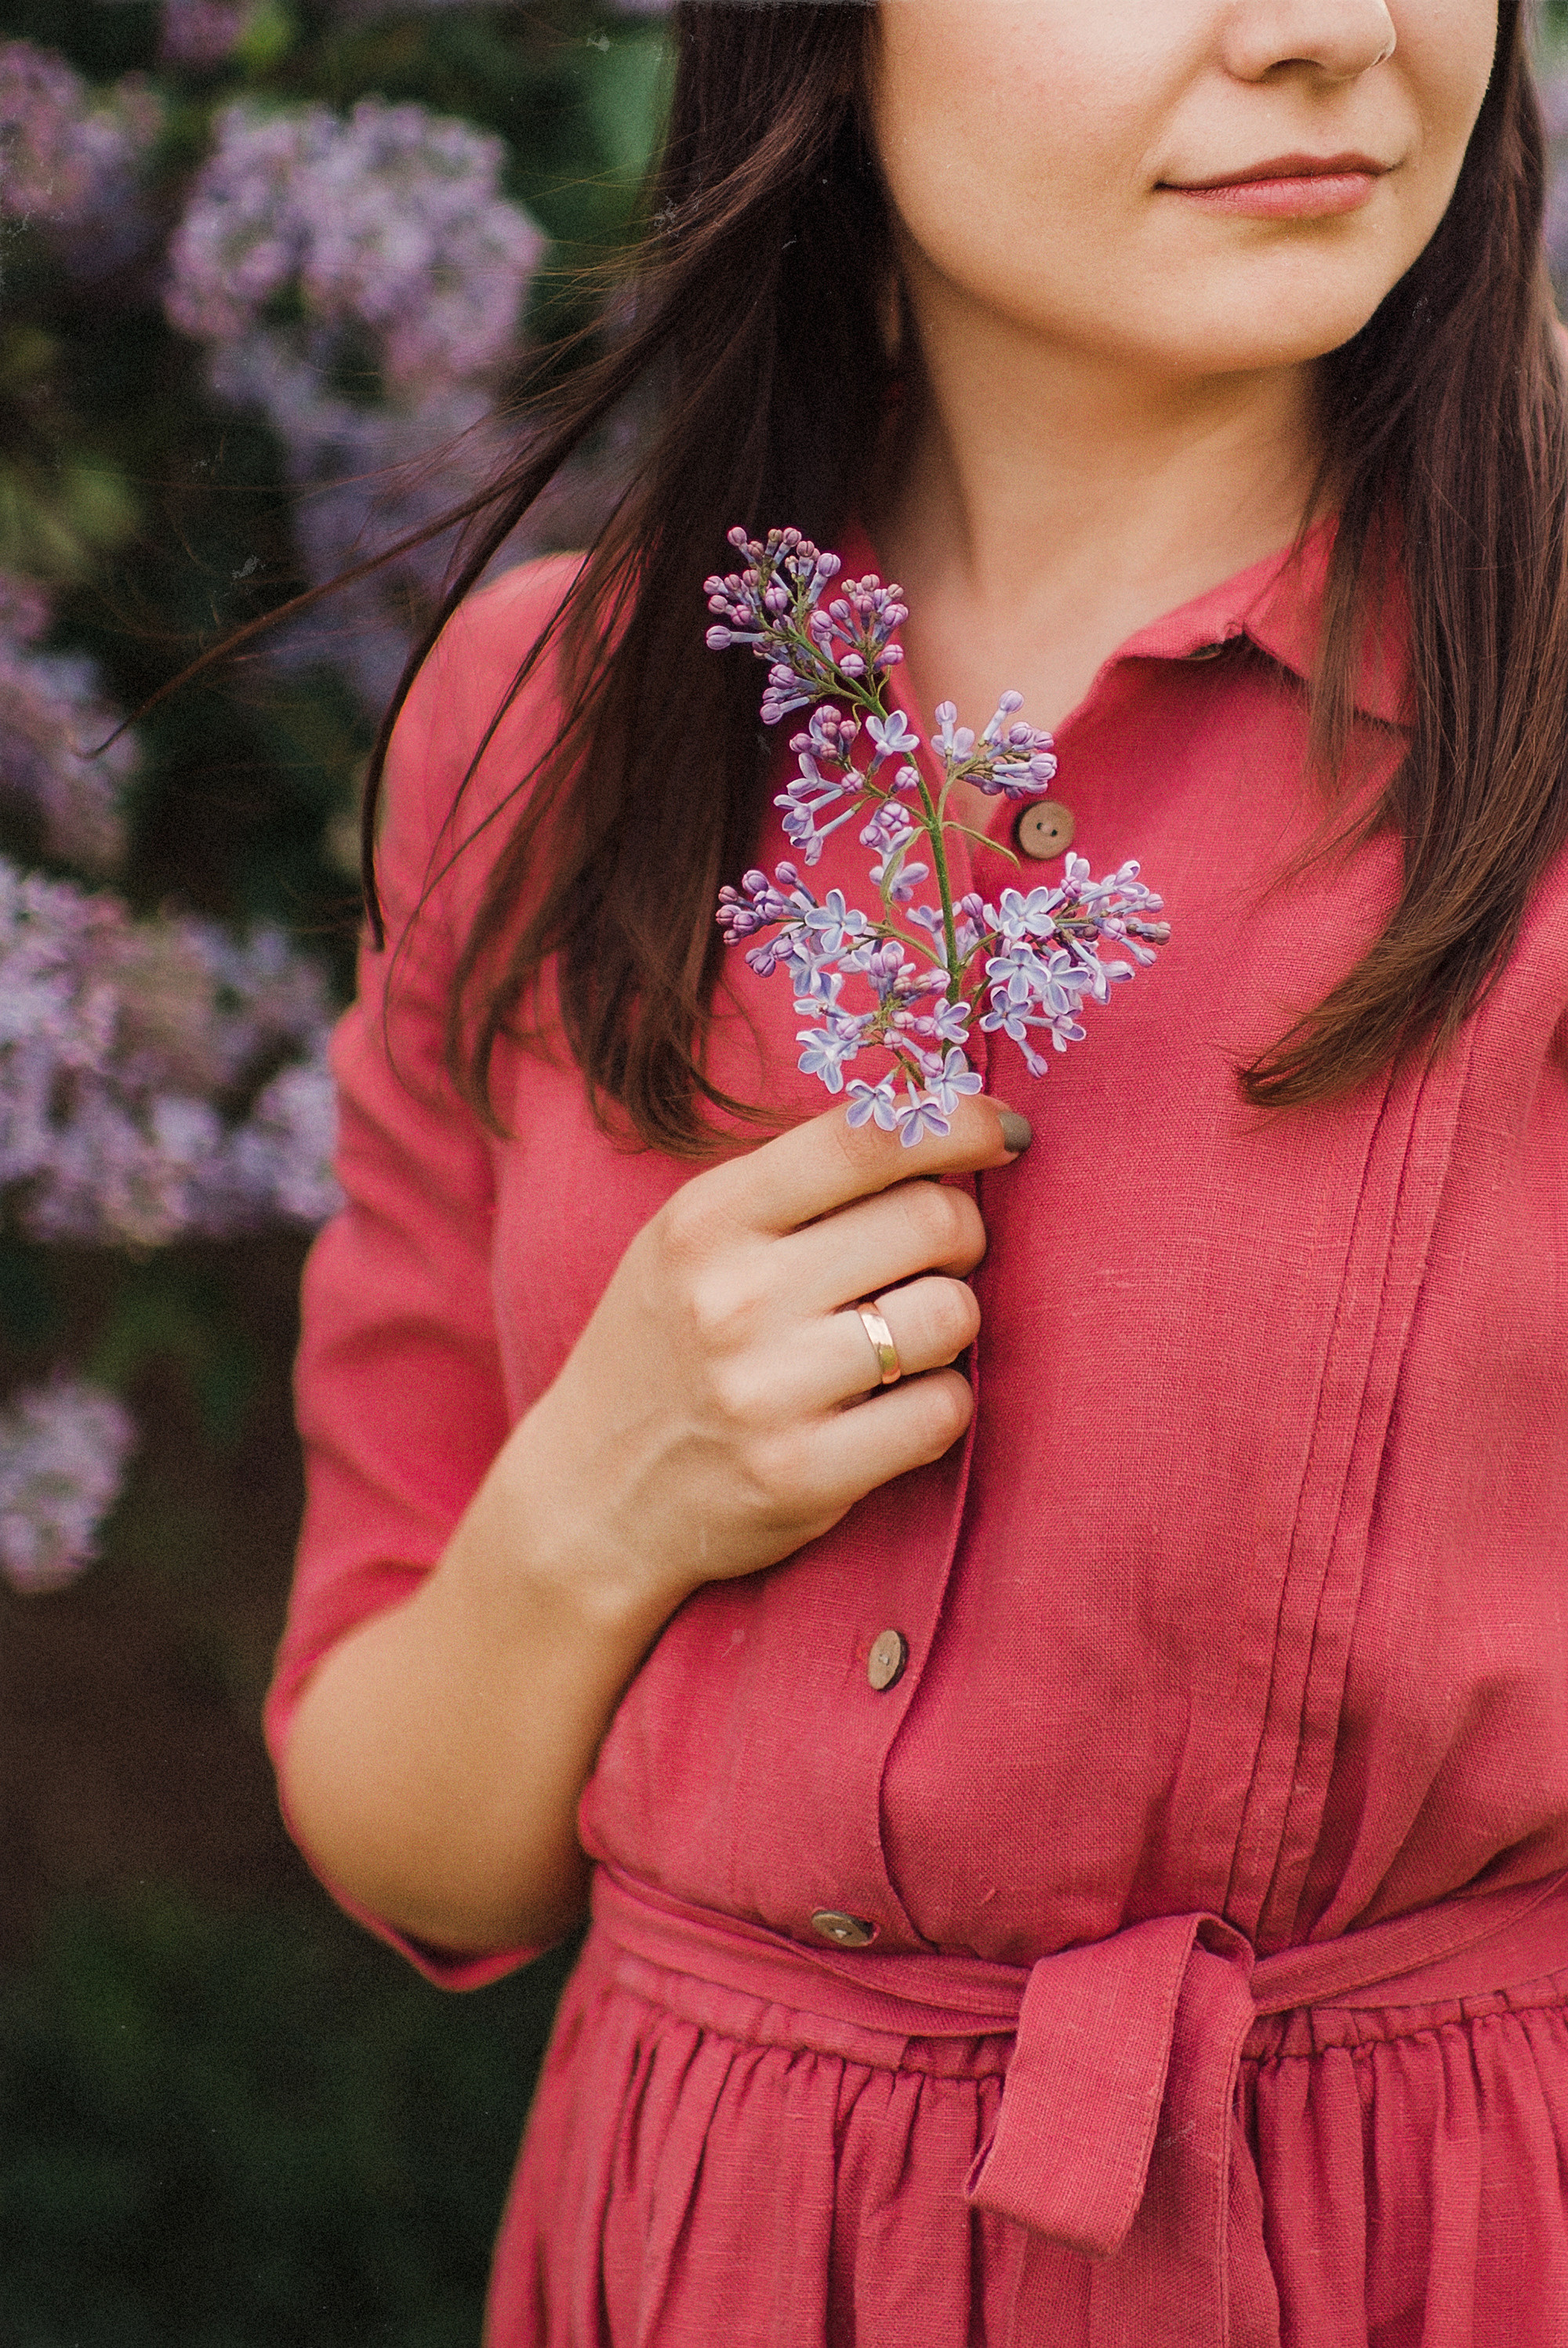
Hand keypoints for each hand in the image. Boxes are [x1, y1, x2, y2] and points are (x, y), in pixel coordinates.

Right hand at [509, 1093, 1029, 1627]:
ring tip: (900, 1339)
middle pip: (932, 1220)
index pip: (863, 1137)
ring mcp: (767, 1391)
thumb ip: (799, 1183)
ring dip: (949, 1324)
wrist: (591, 1497)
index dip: (957, 1122)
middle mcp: (734, 1297)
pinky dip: (937, 1406)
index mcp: (708, 1219)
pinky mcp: (804, 1475)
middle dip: (959, 1234)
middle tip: (931, 1261)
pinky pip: (942, 1412)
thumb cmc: (668, 1346)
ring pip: (950, 1315)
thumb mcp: (694, 1240)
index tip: (1002, 1132)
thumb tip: (946, 1123)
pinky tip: (891, 1407)